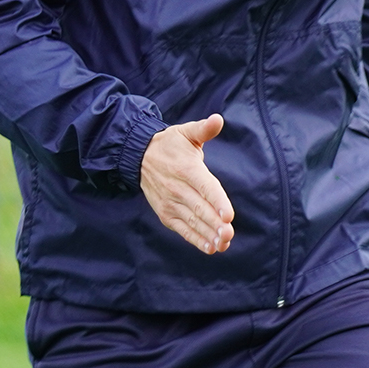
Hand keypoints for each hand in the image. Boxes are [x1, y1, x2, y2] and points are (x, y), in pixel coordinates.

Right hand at [139, 114, 235, 254]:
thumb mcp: (186, 132)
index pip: (205, 187)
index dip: (217, 202)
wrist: (139, 156)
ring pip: (192, 221)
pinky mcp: (166, 213)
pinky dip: (196, 239)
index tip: (228, 216)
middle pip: (199, 208)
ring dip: (208, 234)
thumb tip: (218, 119)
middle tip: (229, 235)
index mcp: (187, 168)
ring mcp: (170, 203)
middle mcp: (177, 188)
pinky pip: (183, 229)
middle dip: (215, 224)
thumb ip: (204, 129)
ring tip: (223, 244)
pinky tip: (210, 248)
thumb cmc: (170, 144)